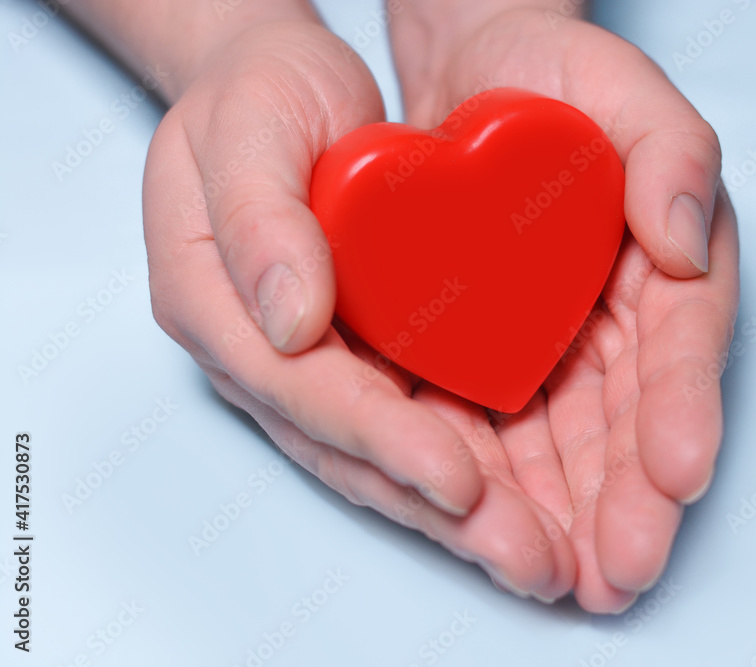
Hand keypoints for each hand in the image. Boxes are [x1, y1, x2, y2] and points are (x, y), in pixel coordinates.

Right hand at [142, 17, 577, 601]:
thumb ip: (258, 217)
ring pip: (385, 458)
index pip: (303, 393)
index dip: (382, 441)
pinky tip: (525, 504)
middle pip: (350, 452)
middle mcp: (262, 354)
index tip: (459, 478)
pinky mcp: (361, 358)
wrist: (279, 92)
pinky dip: (466, 470)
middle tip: (524, 556)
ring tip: (538, 556)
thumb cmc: (258, 97)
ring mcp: (312, 365)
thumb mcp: (245, 125)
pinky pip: (413, 423)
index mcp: (215, 304)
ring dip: (460, 516)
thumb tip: (290, 321)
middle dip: (437, 511)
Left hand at [391, 7, 739, 611]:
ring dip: (572, 515)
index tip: (677, 474)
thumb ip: (668, 148)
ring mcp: (558, 345)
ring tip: (574, 580)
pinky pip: (503, 427)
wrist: (471, 76)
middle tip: (624, 568)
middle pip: (629, 419)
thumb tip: (683, 239)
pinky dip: (507, 484)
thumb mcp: (618, 84)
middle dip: (629, 498)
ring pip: (568, 444)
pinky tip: (506, 535)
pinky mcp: (497, 355)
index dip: (683, 410)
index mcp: (664, 263)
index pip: (680, 346)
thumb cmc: (553, 75)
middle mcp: (620, 318)